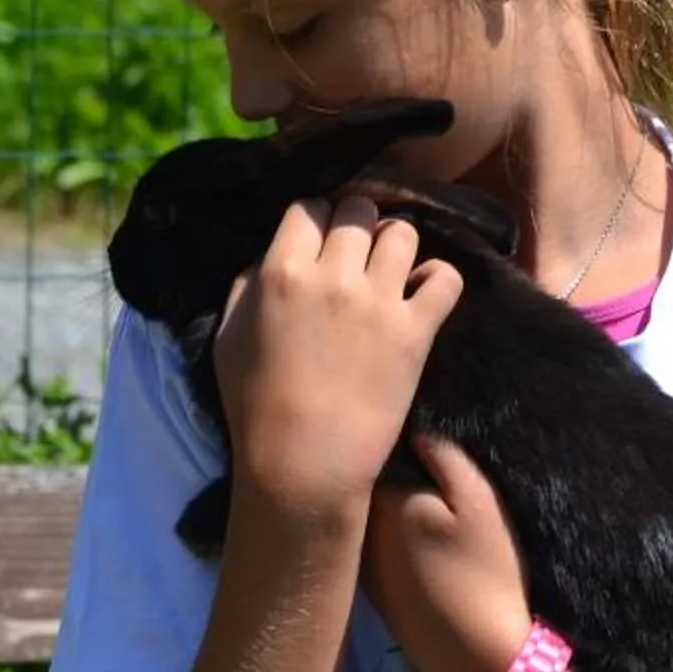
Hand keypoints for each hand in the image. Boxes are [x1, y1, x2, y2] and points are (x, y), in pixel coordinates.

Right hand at [214, 196, 462, 517]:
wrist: (302, 464)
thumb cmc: (255, 408)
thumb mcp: (228, 338)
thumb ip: (247, 285)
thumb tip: (273, 255)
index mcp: (281, 272)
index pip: (308, 206)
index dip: (316, 220)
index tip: (320, 241)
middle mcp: (332, 275)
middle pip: (357, 208)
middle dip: (357, 223)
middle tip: (358, 253)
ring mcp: (378, 301)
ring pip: (402, 232)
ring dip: (397, 245)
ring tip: (392, 271)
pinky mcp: (415, 331)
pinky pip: (445, 277)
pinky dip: (438, 280)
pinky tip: (423, 297)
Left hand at [366, 433, 534, 671]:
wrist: (479, 654)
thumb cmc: (487, 571)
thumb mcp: (479, 502)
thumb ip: (444, 457)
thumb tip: (413, 432)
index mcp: (384, 498)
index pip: (372, 447)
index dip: (391, 434)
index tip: (411, 427)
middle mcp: (358, 528)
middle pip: (361, 482)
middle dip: (377, 465)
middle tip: (414, 458)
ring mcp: (359, 563)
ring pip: (363, 515)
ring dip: (377, 503)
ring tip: (413, 494)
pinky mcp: (369, 592)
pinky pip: (368, 547)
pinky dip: (383, 537)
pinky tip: (412, 541)